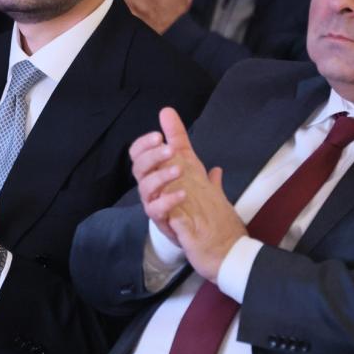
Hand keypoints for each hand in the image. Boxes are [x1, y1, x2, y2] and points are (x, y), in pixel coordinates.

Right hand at [129, 107, 245, 282]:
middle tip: (168, 150)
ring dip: (160, 176)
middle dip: (151, 156)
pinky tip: (181, 193)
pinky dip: (168, 200)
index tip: (159, 135)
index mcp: (156, 173)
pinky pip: (156, 211)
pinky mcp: (164, 223)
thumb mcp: (191, 164)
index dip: (144, 144)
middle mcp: (152, 189)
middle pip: (138, 168)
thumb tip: (167, 112)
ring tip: (178, 170)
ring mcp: (156, 206)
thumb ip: (179, 139)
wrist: (215, 240)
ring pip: (144, 188)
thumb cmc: (198, 201)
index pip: (139, 154)